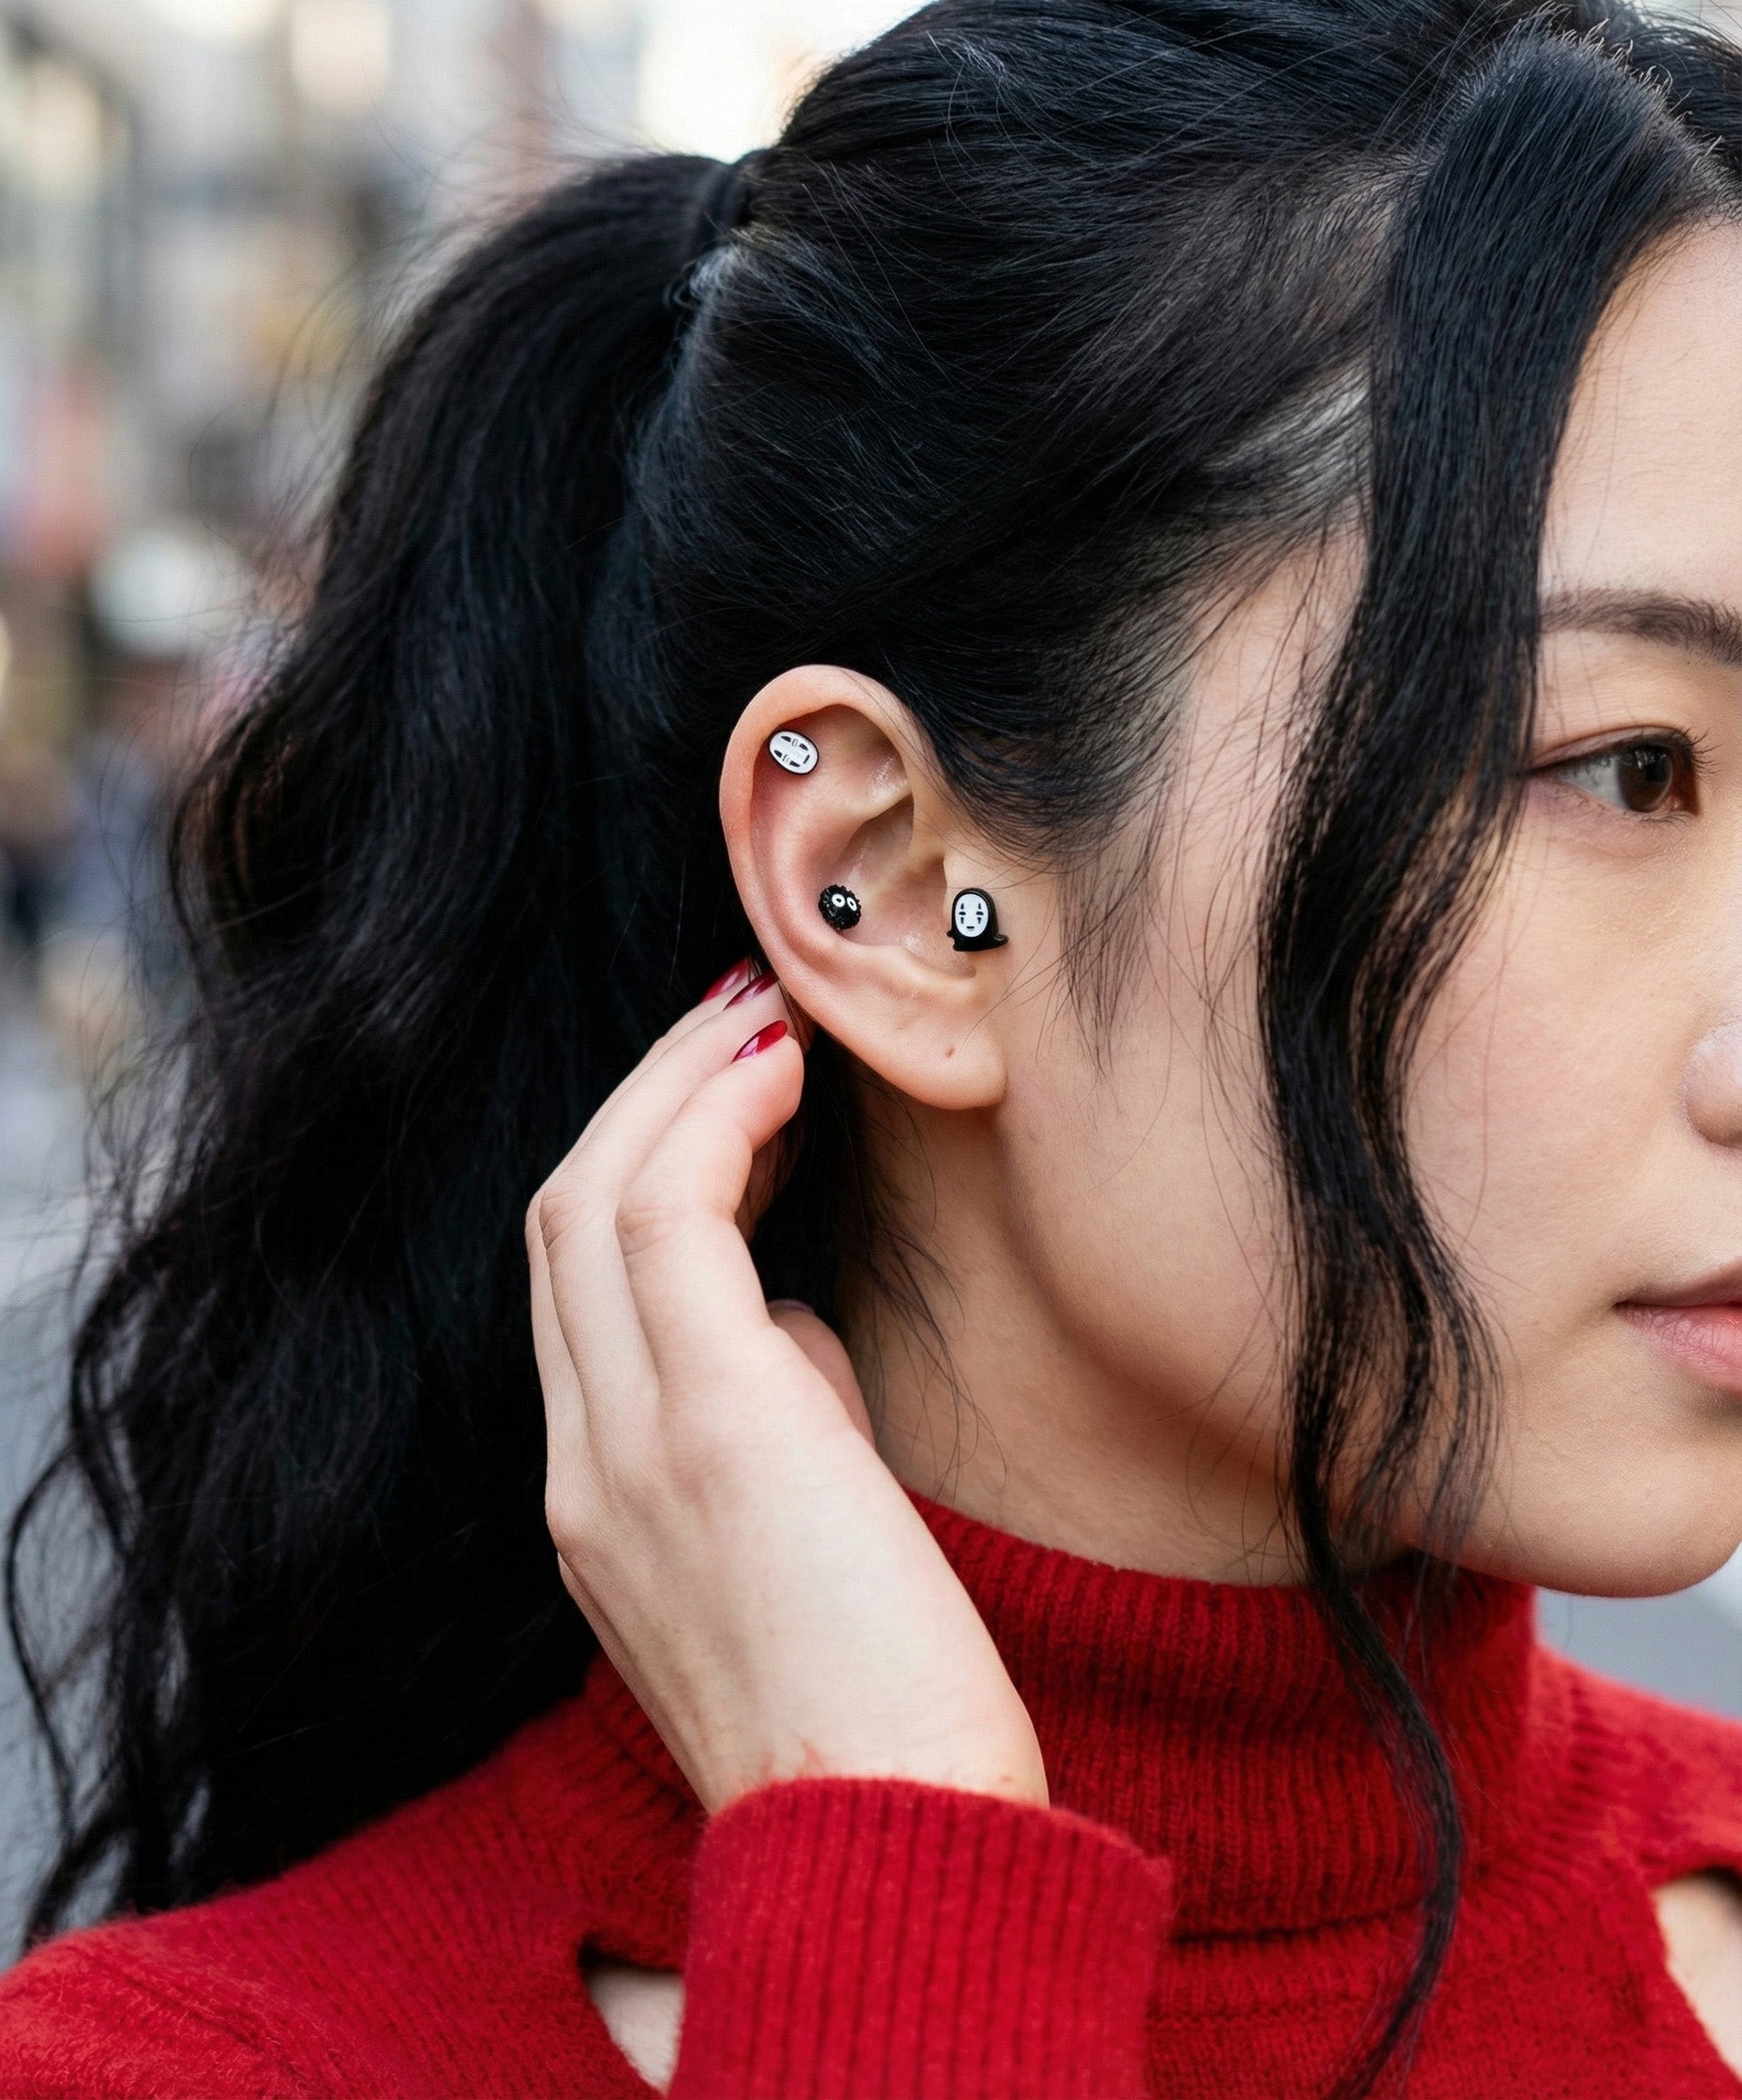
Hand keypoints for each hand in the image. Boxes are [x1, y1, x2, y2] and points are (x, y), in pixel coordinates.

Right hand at [527, 966, 1046, 1815]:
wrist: (891, 1843)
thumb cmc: (878, 1698)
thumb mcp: (793, 1535)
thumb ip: (771, 1417)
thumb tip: (794, 1319)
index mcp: (595, 1493)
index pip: (578, 1279)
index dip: (645, 1161)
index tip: (733, 1090)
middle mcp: (582, 1459)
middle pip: (562, 1215)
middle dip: (649, 1095)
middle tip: (742, 1015)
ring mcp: (623, 1441)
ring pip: (592, 1196)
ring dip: (677, 1085)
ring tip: (766, 1016)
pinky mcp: (707, 1424)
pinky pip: (666, 1219)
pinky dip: (712, 1122)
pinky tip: (783, 1073)